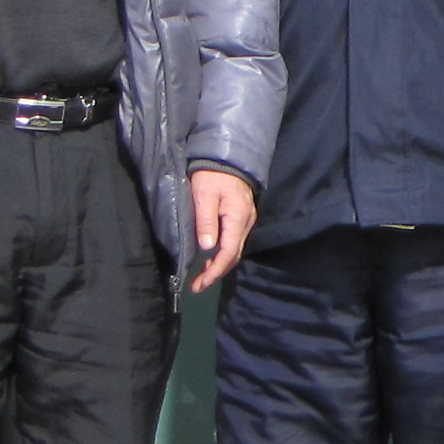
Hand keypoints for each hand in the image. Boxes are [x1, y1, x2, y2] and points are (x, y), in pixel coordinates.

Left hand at [189, 168, 257, 291]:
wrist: (225, 158)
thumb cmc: (212, 175)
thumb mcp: (204, 195)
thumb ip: (206, 221)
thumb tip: (207, 248)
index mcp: (237, 218)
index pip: (229, 253)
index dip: (215, 271)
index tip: (200, 283)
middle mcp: (246, 223)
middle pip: (234, 256)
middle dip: (216, 273)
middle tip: (197, 286)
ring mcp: (246, 221)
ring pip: (235, 250)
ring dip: (219, 265)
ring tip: (201, 277)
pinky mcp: (241, 218)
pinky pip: (234, 242)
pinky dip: (222, 254)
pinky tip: (210, 258)